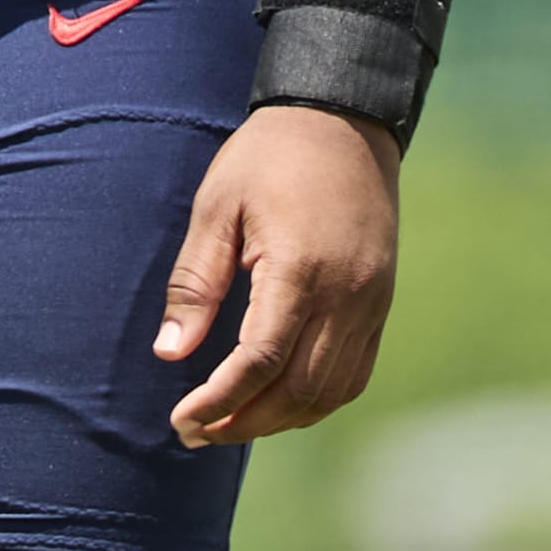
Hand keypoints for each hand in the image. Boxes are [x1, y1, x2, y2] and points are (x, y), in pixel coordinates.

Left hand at [154, 104, 399, 445]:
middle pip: (297, 391)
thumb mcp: (218, 204)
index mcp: (300, 269)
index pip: (259, 361)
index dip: (219, 400)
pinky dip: (316, 400)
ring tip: (231, 421)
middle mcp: (345, 296)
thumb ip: (195, 280)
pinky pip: (353, 374)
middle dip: (244, 422)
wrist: (342, 119)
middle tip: (196, 431)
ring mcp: (370, 303)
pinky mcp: (381, 303)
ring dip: (280, 419)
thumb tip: (169, 351)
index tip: (182, 419)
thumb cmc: (269, 155)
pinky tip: (280, 400)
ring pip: (329, 392)